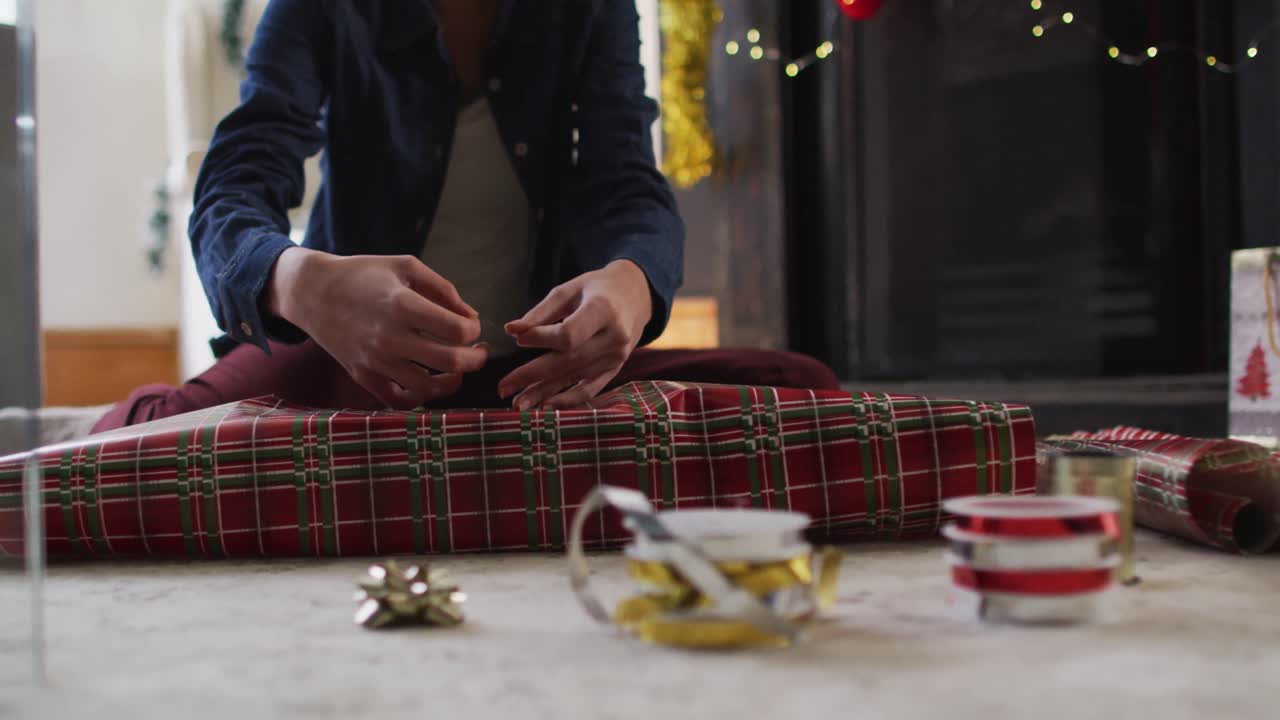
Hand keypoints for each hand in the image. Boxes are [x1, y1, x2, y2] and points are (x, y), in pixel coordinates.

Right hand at [266, 248, 487, 408]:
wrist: (312, 292)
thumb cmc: (363, 274)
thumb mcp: (405, 266)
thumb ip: (443, 289)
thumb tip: (471, 317)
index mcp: (402, 305)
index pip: (457, 330)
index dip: (473, 330)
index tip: (471, 325)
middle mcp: (389, 337)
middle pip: (450, 362)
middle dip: (475, 359)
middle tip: (479, 351)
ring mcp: (375, 361)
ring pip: (428, 387)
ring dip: (453, 380)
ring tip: (458, 369)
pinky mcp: (363, 376)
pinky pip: (399, 401)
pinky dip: (420, 397)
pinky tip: (429, 382)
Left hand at [498, 260, 651, 409]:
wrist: (635, 296)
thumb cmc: (596, 289)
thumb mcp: (570, 290)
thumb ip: (541, 312)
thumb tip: (512, 330)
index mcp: (603, 310)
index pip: (569, 334)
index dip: (541, 339)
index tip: (517, 338)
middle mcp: (614, 337)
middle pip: (568, 361)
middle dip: (532, 375)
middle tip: (503, 387)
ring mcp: (617, 356)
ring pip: (575, 378)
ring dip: (544, 393)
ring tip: (517, 404)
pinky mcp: (615, 369)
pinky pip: (591, 389)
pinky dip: (568, 401)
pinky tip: (545, 407)